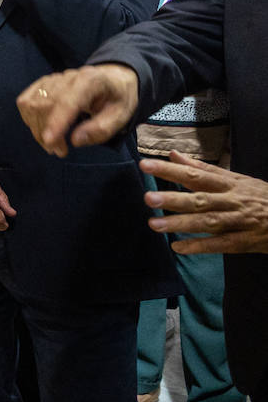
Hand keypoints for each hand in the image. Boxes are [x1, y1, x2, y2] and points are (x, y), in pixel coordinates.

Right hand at [17, 64, 139, 156]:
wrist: (112, 79)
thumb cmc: (117, 99)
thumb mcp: (121, 116)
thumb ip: (100, 129)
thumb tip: (75, 140)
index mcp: (90, 81)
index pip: (68, 101)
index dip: (56, 122)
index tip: (49, 142)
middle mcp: (68, 77)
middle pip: (45, 105)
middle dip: (47, 132)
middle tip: (60, 151)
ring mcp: (52, 79)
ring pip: (32, 104)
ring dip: (37, 129)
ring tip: (52, 144)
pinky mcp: (42, 84)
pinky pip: (25, 101)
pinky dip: (29, 119)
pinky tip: (42, 128)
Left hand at [142, 152, 267, 253]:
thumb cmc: (261, 197)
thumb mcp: (236, 179)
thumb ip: (203, 169)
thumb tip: (173, 154)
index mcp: (229, 183)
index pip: (196, 174)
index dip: (171, 170)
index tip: (145, 165)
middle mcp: (233, 201)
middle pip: (201, 198)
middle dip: (174, 198)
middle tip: (148, 198)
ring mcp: (239, 221)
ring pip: (208, 222)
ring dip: (181, 223)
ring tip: (154, 224)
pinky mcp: (245, 241)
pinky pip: (221, 244)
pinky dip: (200, 246)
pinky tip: (178, 247)